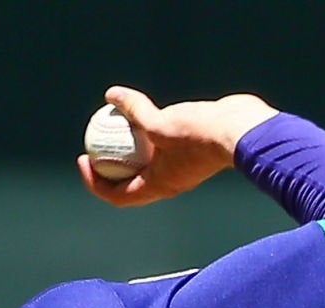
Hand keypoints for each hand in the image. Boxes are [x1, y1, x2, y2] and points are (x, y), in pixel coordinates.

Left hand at [76, 88, 277, 207]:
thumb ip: (136, 111)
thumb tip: (112, 96)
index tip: (83, 161)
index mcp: (158, 186)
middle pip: (128, 182)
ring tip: (113, 127)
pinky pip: (161, 145)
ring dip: (127, 150)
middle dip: (107, 167)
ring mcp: (179, 168)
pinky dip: (147, 133)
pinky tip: (141, 112)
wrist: (241, 132)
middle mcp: (167, 182)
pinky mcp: (189, 151)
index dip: (95, 183)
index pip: (117, 195)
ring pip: (146, 163)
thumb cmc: (201, 135)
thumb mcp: (161, 123)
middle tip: (92, 146)